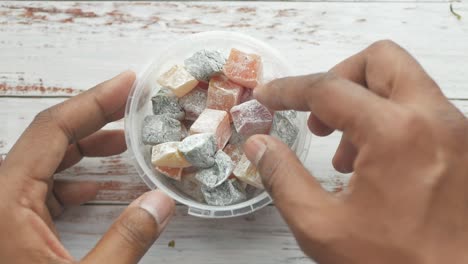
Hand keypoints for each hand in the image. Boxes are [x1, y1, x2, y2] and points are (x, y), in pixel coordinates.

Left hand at [0, 71, 174, 263]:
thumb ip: (126, 242)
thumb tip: (162, 202)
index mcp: (3, 200)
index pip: (54, 130)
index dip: (94, 101)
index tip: (127, 84)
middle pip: (49, 139)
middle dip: (95, 120)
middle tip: (133, 106)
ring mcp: (0, 211)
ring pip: (44, 164)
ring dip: (85, 151)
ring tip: (124, 144)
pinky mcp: (6, 228)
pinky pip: (38, 190)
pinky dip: (70, 182)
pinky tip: (94, 187)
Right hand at [245, 40, 467, 262]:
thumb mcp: (322, 226)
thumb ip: (282, 177)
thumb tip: (258, 144)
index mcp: (396, 133)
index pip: (328, 88)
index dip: (288, 90)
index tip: (267, 97)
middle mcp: (433, 118)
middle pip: (380, 60)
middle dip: (339, 78)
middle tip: (317, 116)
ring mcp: (455, 130)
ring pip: (402, 81)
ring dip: (363, 101)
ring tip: (343, 152)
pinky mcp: (462, 145)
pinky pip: (419, 108)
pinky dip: (387, 118)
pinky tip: (372, 162)